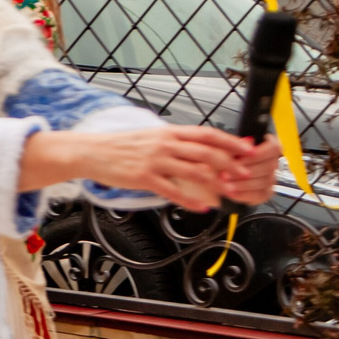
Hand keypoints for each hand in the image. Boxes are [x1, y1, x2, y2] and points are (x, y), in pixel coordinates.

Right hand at [20, 127, 275, 212]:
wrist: (90, 152)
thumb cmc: (120, 146)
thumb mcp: (151, 137)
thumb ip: (175, 142)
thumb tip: (200, 148)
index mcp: (168, 132)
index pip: (207, 134)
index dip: (230, 142)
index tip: (248, 150)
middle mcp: (164, 145)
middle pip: (206, 153)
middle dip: (230, 164)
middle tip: (244, 174)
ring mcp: (154, 161)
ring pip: (194, 172)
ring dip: (215, 183)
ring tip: (228, 192)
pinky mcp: (143, 178)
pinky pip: (173, 190)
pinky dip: (190, 200)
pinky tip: (202, 206)